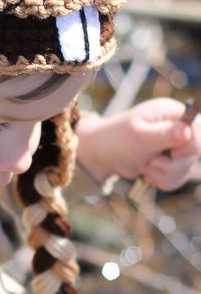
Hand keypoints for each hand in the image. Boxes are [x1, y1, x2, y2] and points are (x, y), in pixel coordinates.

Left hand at [77, 98, 200, 190]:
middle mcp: (176, 127)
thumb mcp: (139, 136)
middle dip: (173, 164)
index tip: (173, 153)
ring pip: (187, 168)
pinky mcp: (170, 161)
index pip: (198, 127)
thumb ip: (164, 134)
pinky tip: (147, 173)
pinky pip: (178, 177)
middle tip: (151, 161)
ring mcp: (175, 145)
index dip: (191, 144)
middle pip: (195, 151)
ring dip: (164, 174)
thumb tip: (188, 129)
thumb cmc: (116, 139)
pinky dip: (163, 180)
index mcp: (170, 113)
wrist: (101, 154)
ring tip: (144, 166)